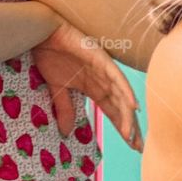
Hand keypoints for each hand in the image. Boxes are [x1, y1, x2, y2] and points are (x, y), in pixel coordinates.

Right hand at [31, 19, 142, 150]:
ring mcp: (104, 70)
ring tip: (132, 135)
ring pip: (121, 97)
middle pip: (121, 108)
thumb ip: (64, 108)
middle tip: (138, 147)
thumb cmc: (49, 55)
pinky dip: (125, 91)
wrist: (43, 33)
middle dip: (129, 127)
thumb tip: (65, 132)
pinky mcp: (101, 59)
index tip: (131, 145)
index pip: (113, 112)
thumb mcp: (56, 88)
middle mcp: (103, 81)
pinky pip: (116, 78)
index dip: (122, 128)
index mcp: (95, 88)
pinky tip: (132, 106)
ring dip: (127, 116)